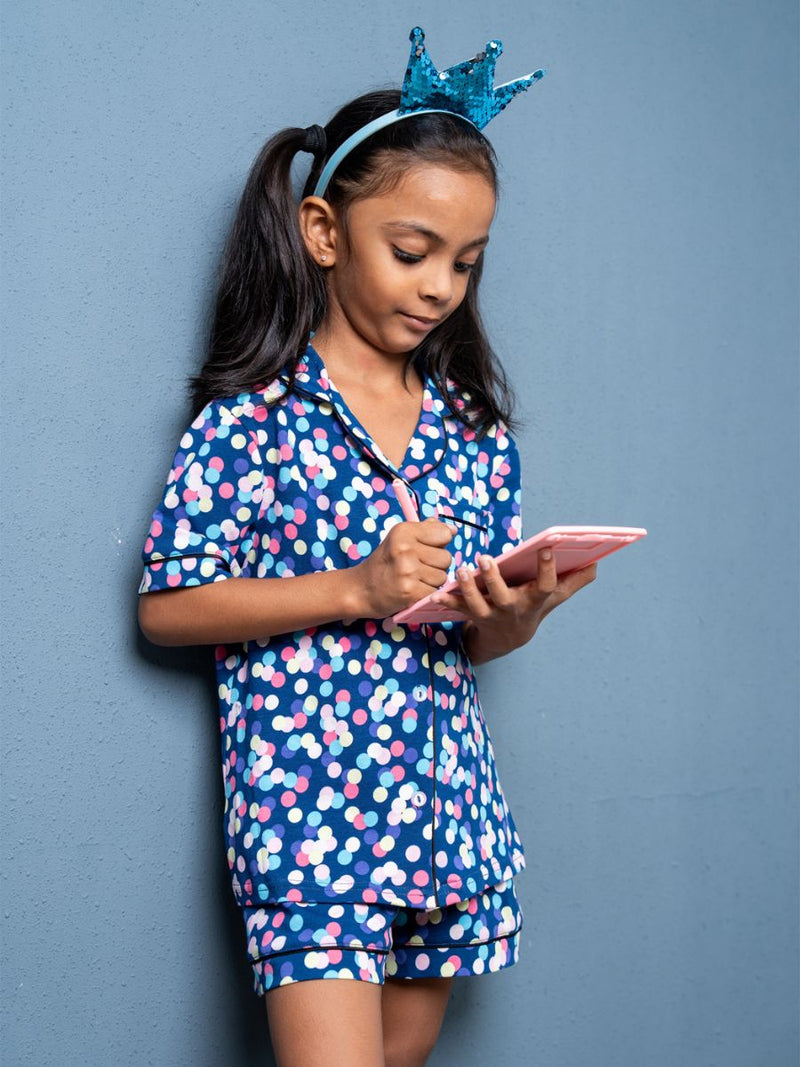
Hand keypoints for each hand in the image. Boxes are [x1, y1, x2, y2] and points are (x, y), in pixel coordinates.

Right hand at [349, 518, 454, 617]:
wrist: (361, 589)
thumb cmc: (384, 563)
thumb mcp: (400, 539)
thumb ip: (427, 531)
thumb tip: (453, 530)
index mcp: (403, 531)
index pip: (444, 534)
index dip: (439, 544)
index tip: (425, 549)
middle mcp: (405, 549)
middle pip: (446, 558)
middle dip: (436, 565)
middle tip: (417, 568)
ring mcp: (407, 571)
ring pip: (442, 577)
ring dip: (432, 581)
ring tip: (413, 579)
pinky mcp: (410, 591)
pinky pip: (435, 592)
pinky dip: (426, 594)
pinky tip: (412, 590)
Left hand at [431, 547, 597, 660]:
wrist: (506, 640)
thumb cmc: (532, 608)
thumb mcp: (554, 597)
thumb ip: (574, 581)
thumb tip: (597, 562)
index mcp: (535, 600)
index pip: (546, 586)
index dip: (547, 568)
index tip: (547, 547)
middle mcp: (512, 609)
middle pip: (504, 597)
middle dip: (494, 580)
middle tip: (486, 559)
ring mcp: (490, 614)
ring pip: (477, 604)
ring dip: (468, 588)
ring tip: (462, 569)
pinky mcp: (471, 614)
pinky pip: (457, 608)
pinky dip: (446, 601)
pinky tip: (435, 593)